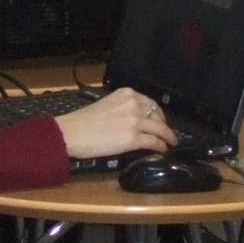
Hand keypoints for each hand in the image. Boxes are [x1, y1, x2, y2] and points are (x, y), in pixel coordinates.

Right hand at [53, 87, 179, 158]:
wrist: (72, 132)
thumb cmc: (83, 121)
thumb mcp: (107, 104)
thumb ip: (122, 107)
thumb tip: (134, 118)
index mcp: (126, 94)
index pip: (149, 103)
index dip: (157, 113)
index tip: (160, 119)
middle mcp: (133, 104)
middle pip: (157, 115)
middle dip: (164, 124)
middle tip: (166, 132)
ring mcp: (135, 121)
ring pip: (160, 128)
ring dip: (168, 136)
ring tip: (171, 142)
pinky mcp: (134, 138)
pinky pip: (154, 142)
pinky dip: (161, 146)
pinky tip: (163, 149)